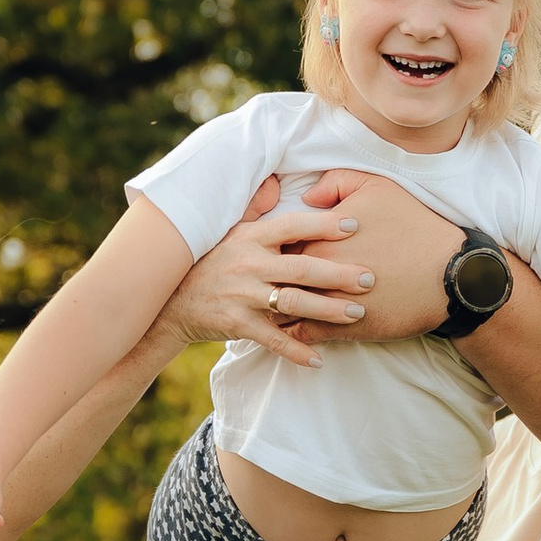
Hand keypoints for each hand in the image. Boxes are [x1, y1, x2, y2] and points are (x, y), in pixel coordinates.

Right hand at [163, 179, 377, 369]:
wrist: (170, 302)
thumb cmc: (208, 263)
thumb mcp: (227, 230)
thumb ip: (254, 207)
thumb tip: (276, 180)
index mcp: (250, 237)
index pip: (292, 225)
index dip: (323, 224)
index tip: (355, 225)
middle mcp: (248, 263)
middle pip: (301, 267)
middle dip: (339, 273)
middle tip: (369, 279)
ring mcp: (242, 295)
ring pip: (292, 302)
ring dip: (327, 309)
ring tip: (356, 314)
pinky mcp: (236, 324)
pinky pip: (272, 339)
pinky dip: (296, 350)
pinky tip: (319, 360)